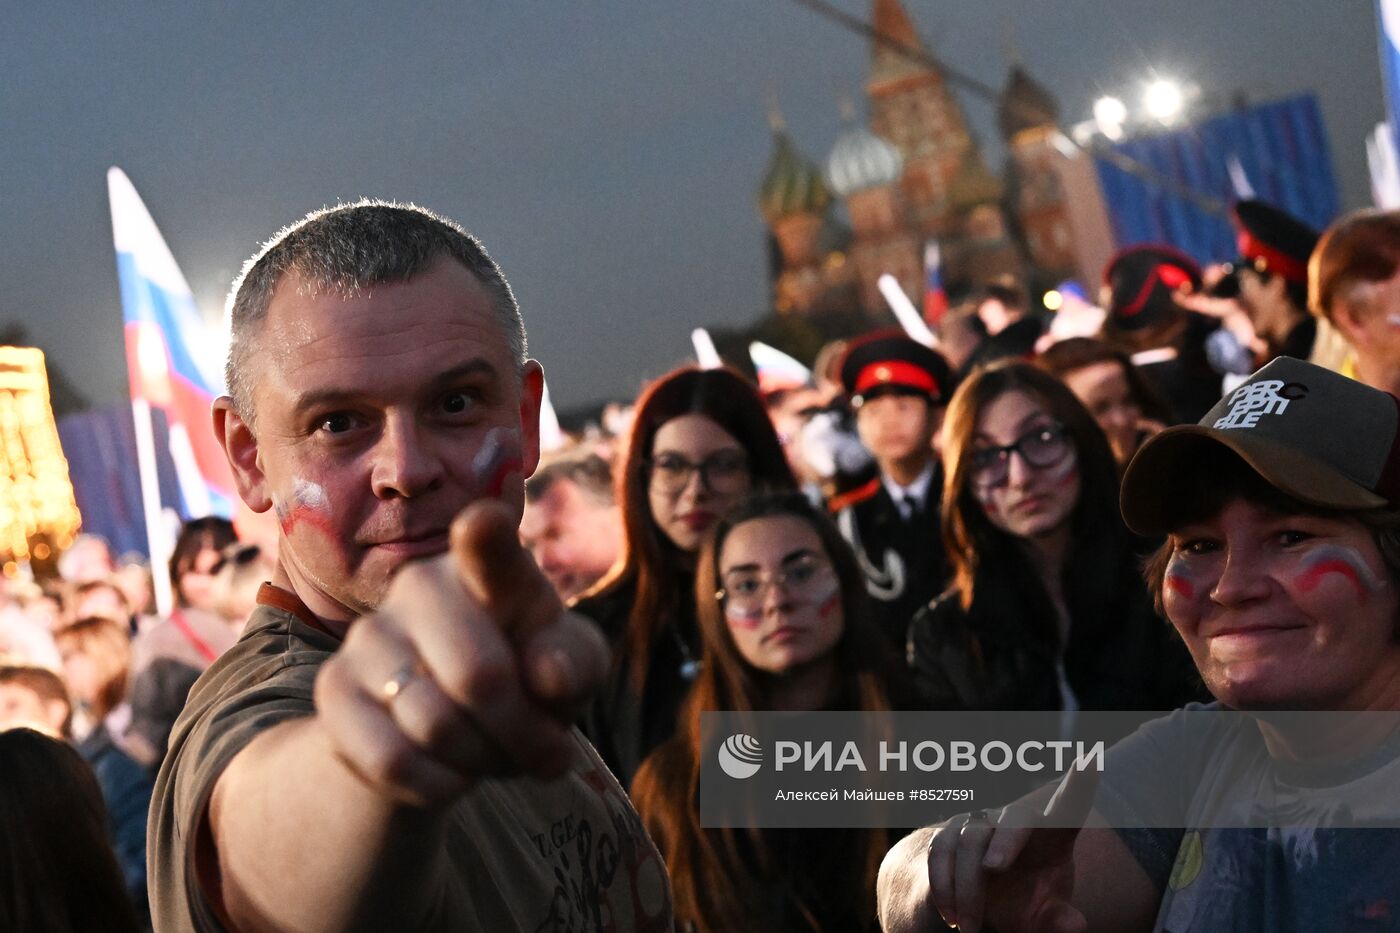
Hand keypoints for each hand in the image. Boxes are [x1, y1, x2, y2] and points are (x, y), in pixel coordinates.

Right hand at [313, 499, 610, 806]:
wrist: (451, 727)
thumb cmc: (528, 677)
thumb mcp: (571, 669)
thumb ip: (576, 661)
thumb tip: (548, 674)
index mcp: (487, 567)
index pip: (484, 543)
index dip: (485, 536)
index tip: (487, 519)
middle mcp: (419, 585)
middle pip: (480, 678)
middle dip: (525, 733)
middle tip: (548, 751)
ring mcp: (367, 635)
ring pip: (435, 726)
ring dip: (486, 762)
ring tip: (499, 755)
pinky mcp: (332, 690)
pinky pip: (391, 759)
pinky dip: (439, 785)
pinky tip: (453, 773)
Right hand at [924, 765, 1098, 932]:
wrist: (968, 910)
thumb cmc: (1020, 909)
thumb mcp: (1040, 920)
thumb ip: (1057, 921)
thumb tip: (1075, 925)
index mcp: (1053, 840)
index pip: (1069, 809)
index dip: (1079, 785)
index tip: (1090, 760)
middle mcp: (1019, 824)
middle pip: (1017, 817)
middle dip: (1005, 839)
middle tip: (994, 869)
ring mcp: (982, 825)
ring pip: (971, 840)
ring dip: (969, 888)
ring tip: (971, 928)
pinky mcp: (948, 834)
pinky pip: (940, 850)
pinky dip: (944, 885)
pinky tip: (952, 916)